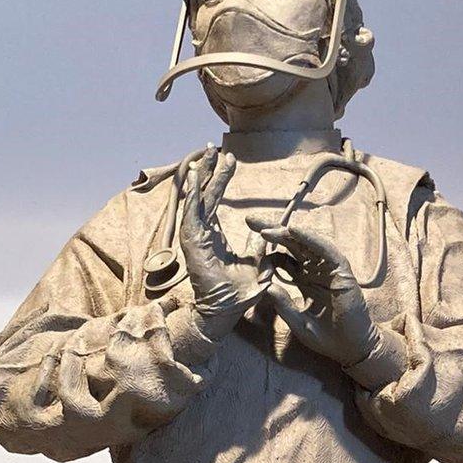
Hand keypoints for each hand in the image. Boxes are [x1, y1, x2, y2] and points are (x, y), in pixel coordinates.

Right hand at [179, 146, 266, 340]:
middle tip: (214, 148)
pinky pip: (192, 214)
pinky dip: (193, 195)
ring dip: (201, 177)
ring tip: (204, 156)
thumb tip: (269, 233)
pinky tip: (195, 177)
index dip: (220, 180)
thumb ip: (259, 247)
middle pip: (205, 196)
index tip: (229, 161)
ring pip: (198, 201)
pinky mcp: (193, 245)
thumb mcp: (256, 264)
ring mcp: (196, 239)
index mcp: (214, 238)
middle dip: (210, 171)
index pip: (214, 203)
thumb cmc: (237, 294)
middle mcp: (202, 235)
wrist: (224, 313)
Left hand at [248, 218, 380, 367]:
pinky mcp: (341, 272)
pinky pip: (325, 250)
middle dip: (272, 231)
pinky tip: (294, 231)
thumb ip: (282, 304)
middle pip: (292, 244)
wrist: (350, 348)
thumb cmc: (326, 338)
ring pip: (307, 243)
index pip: (283, 258)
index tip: (248, 248)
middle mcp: (316, 270)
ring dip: (287, 233)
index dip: (266, 250)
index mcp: (304, 280)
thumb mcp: (297, 321)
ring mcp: (329, 269)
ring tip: (266, 229)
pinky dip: (310, 239)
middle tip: (250, 220)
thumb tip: (264, 287)